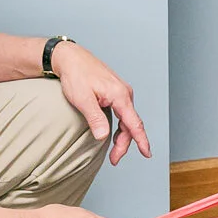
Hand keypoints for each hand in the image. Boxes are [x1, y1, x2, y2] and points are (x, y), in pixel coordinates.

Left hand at [52, 40, 151, 163]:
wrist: (70, 58)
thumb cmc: (76, 75)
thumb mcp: (82, 99)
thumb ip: (95, 119)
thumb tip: (103, 137)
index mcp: (119, 95)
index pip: (134, 123)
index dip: (142, 140)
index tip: (147, 153)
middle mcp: (124, 93)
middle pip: (131, 124)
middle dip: (125, 144)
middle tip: (114, 159)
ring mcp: (120, 91)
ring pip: (127, 119)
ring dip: (122, 136)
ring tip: (114, 151)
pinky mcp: (115, 92)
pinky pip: (123, 112)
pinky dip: (120, 125)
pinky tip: (113, 133)